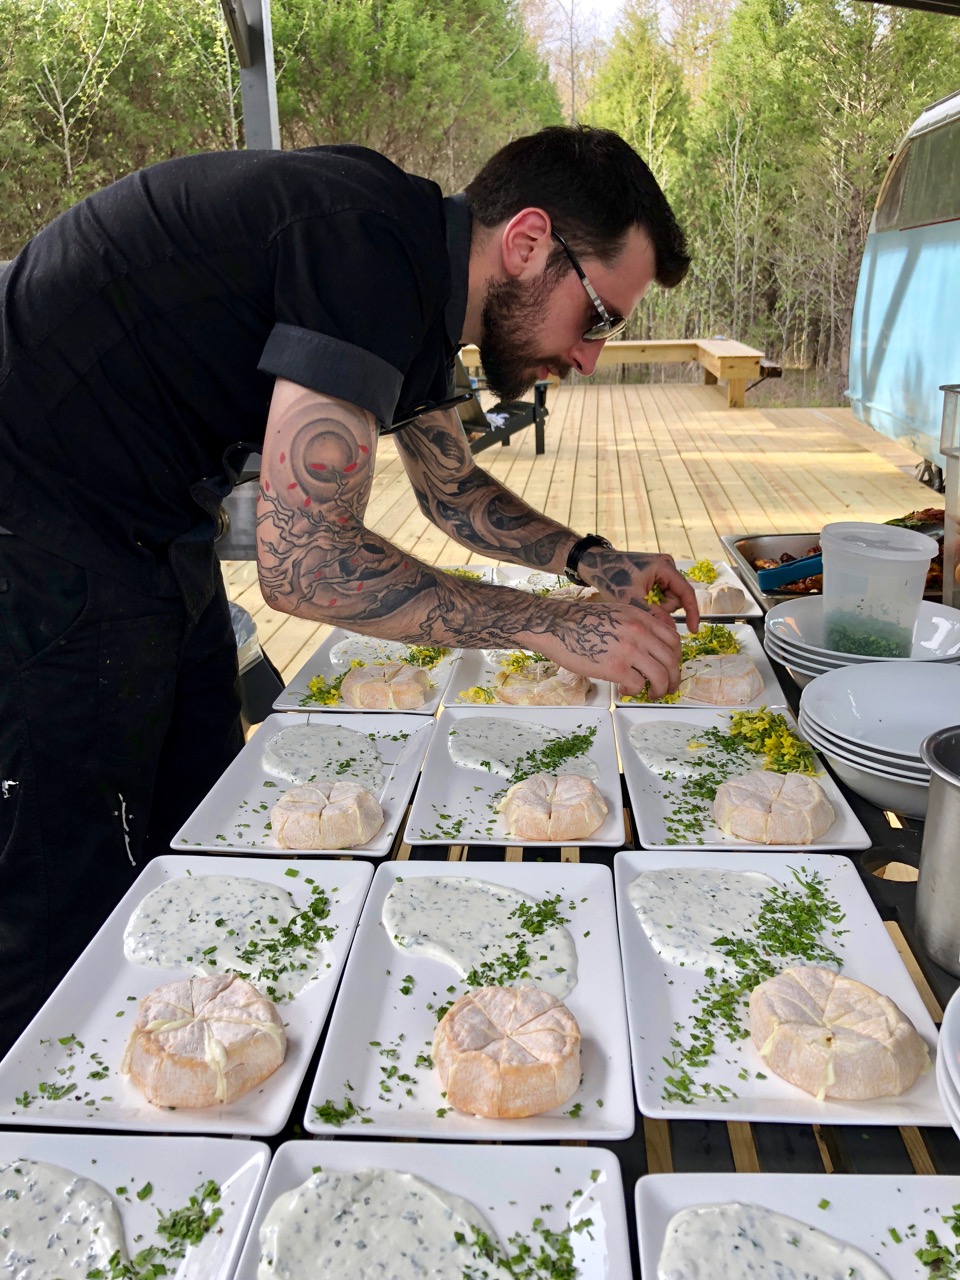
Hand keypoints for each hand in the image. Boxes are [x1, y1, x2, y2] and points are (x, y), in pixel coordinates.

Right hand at [528, 598, 684, 699]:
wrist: (556, 625)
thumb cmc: (580, 621)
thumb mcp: (616, 613)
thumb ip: (635, 626)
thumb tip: (648, 647)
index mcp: (641, 618)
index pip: (673, 639)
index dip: (676, 658)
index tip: (670, 667)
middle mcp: (639, 632)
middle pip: (671, 660)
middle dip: (674, 678)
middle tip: (668, 687)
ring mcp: (629, 650)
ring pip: (661, 676)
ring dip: (661, 689)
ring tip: (652, 694)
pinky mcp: (615, 667)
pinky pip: (638, 685)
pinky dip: (635, 691)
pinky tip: (624, 689)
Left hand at [576, 547, 699, 632]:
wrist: (596, 564)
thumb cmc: (612, 577)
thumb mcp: (632, 599)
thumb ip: (654, 614)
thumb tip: (671, 631)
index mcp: (665, 567)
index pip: (686, 593)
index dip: (692, 613)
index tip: (694, 630)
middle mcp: (667, 565)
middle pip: (677, 596)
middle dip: (663, 607)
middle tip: (642, 606)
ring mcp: (662, 569)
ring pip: (669, 597)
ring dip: (656, 605)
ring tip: (638, 600)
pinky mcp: (655, 573)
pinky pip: (661, 593)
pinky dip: (652, 600)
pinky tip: (638, 597)